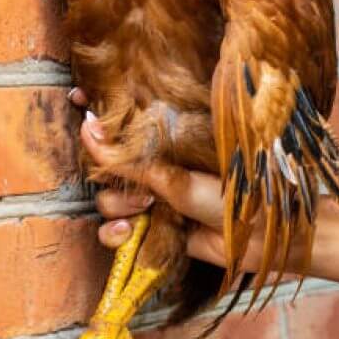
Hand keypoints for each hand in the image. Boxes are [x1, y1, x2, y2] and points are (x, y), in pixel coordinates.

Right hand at [68, 88, 299, 272]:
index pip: (122, 124)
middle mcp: (155, 167)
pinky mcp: (153, 230)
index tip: (77, 99)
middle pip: (104, 167)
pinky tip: (130, 234)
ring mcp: (153, 199)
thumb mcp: (176, 175)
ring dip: (117, 208)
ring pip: (107, 200)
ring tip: (145, 213)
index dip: (97, 113)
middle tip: (141, 190)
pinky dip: (115, 234)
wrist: (260, 238)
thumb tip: (88, 128)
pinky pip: (115, 232)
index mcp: (165, 141)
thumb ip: (130, 161)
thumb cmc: (230, 194)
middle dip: (112, 179)